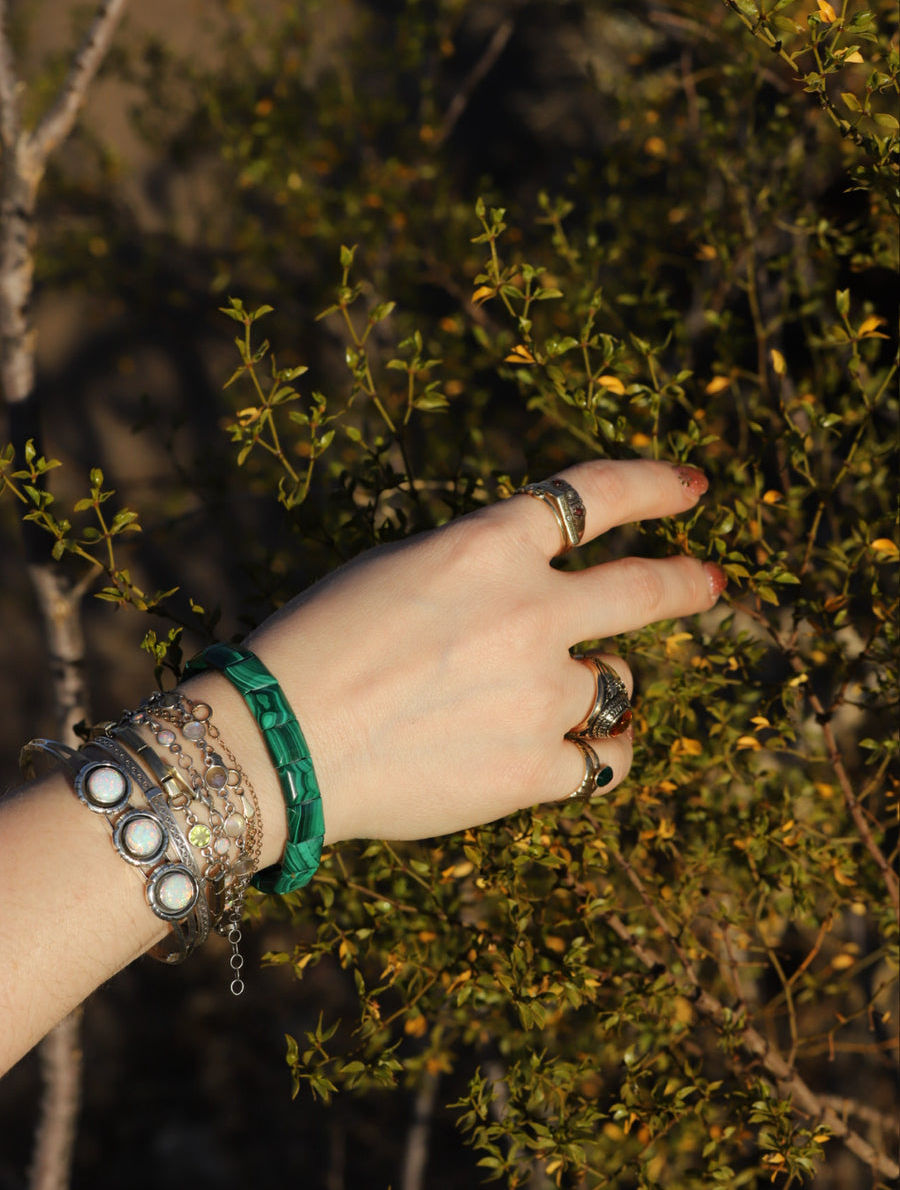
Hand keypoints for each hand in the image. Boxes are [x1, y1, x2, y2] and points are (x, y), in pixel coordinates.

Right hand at [245, 458, 722, 843]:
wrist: (276, 746)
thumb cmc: (315, 646)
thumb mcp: (395, 571)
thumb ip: (478, 567)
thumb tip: (533, 584)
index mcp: (488, 547)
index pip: (597, 495)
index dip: (656, 486)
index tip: (692, 489)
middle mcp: (529, 612)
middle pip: (645, 590)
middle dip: (687, 582)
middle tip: (710, 582)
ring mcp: (538, 695)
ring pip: (618, 682)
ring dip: (607, 681)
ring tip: (586, 693)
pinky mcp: (531, 771)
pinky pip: (605, 761)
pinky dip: (604, 750)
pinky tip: (594, 749)